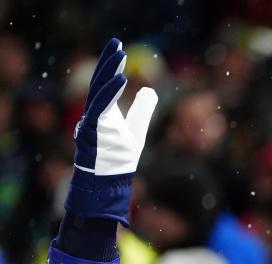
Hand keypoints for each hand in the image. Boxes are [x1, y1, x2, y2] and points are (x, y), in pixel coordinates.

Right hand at [65, 38, 157, 226]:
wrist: (109, 181)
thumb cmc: (120, 159)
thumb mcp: (137, 130)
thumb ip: (142, 111)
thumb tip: (149, 90)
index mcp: (101, 112)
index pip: (104, 84)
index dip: (111, 67)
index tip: (118, 51)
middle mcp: (93, 113)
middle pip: (98, 82)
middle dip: (106, 62)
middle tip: (116, 43)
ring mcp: (91, 120)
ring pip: (97, 90)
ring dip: (108, 71)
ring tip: (119, 54)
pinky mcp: (93, 129)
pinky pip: (100, 106)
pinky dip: (110, 92)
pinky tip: (120, 78)